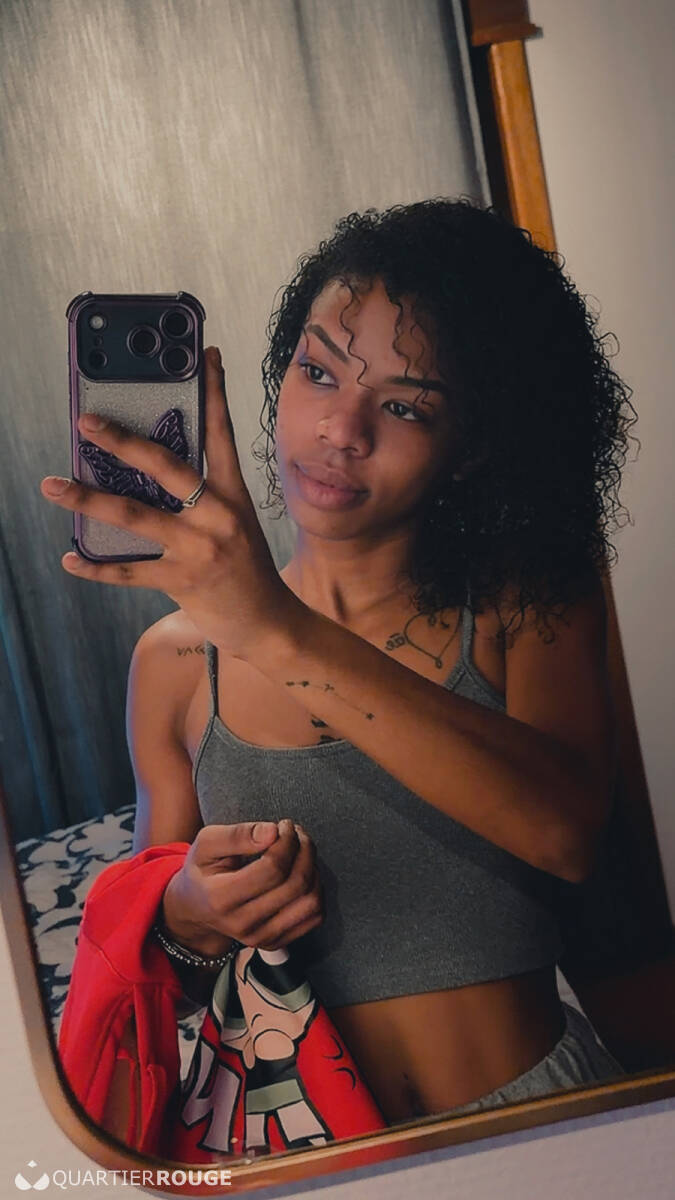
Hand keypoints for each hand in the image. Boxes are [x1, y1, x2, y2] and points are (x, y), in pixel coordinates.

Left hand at [40, 346, 305, 661]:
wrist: (270, 624)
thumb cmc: (248, 572)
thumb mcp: (236, 525)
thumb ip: (203, 500)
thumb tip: (148, 476)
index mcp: (233, 495)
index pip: (222, 434)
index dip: (214, 393)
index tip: (207, 357)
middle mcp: (217, 515)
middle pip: (163, 466)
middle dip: (120, 441)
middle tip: (86, 422)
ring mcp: (199, 548)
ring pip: (133, 515)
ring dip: (86, 499)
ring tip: (54, 485)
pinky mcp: (183, 581)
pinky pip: (128, 570)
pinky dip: (95, 566)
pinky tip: (71, 558)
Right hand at [162, 818, 323, 953]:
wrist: (195, 908)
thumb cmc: (203, 869)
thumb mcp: (206, 844)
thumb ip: (237, 835)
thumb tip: (272, 832)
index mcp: (221, 898)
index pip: (273, 869)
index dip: (286, 841)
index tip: (283, 825)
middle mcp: (242, 924)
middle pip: (295, 884)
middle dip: (304, 850)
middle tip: (296, 832)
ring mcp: (260, 937)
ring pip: (310, 902)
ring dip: (313, 869)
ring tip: (301, 851)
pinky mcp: (275, 942)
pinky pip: (314, 916)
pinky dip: (316, 890)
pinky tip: (301, 873)